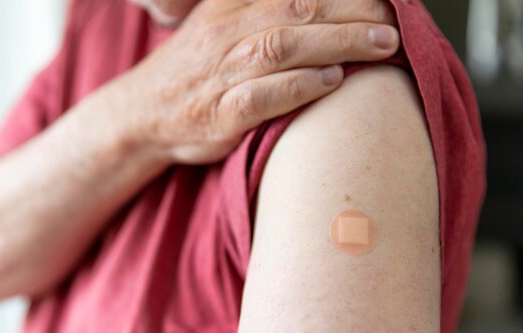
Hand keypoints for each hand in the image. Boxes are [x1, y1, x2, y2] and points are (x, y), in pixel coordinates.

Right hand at [122, 0, 403, 164]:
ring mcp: (221, 73)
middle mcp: (225, 32)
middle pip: (297, 10)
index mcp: (228, 6)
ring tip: (383, 46)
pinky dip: (301, 86)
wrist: (145, 114)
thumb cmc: (196, 72)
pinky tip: (333, 81)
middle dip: (354, 13)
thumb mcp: (221, 26)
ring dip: (340, 43)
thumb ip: (264, 14)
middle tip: (394, 22)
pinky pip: (264, 95)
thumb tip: (323, 10)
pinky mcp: (220, 114)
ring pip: (285, 46)